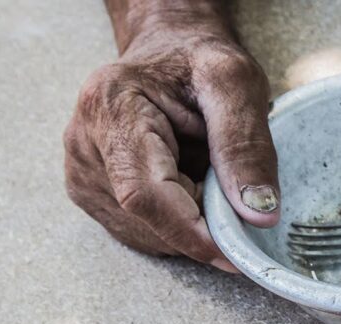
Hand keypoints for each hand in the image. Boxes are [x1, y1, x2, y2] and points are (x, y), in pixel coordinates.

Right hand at [63, 26, 278, 268]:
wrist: (169, 53)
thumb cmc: (198, 61)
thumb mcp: (235, 84)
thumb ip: (247, 145)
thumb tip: (258, 214)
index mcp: (110, 107)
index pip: (144, 195)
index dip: (192, 232)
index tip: (236, 252)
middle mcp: (83, 145)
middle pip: (148, 220)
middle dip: (200, 224)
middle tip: (233, 194)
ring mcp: (82, 174)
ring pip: (147, 234)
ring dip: (190, 224)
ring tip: (205, 176)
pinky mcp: (92, 195)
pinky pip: (143, 233)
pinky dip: (177, 224)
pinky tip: (187, 186)